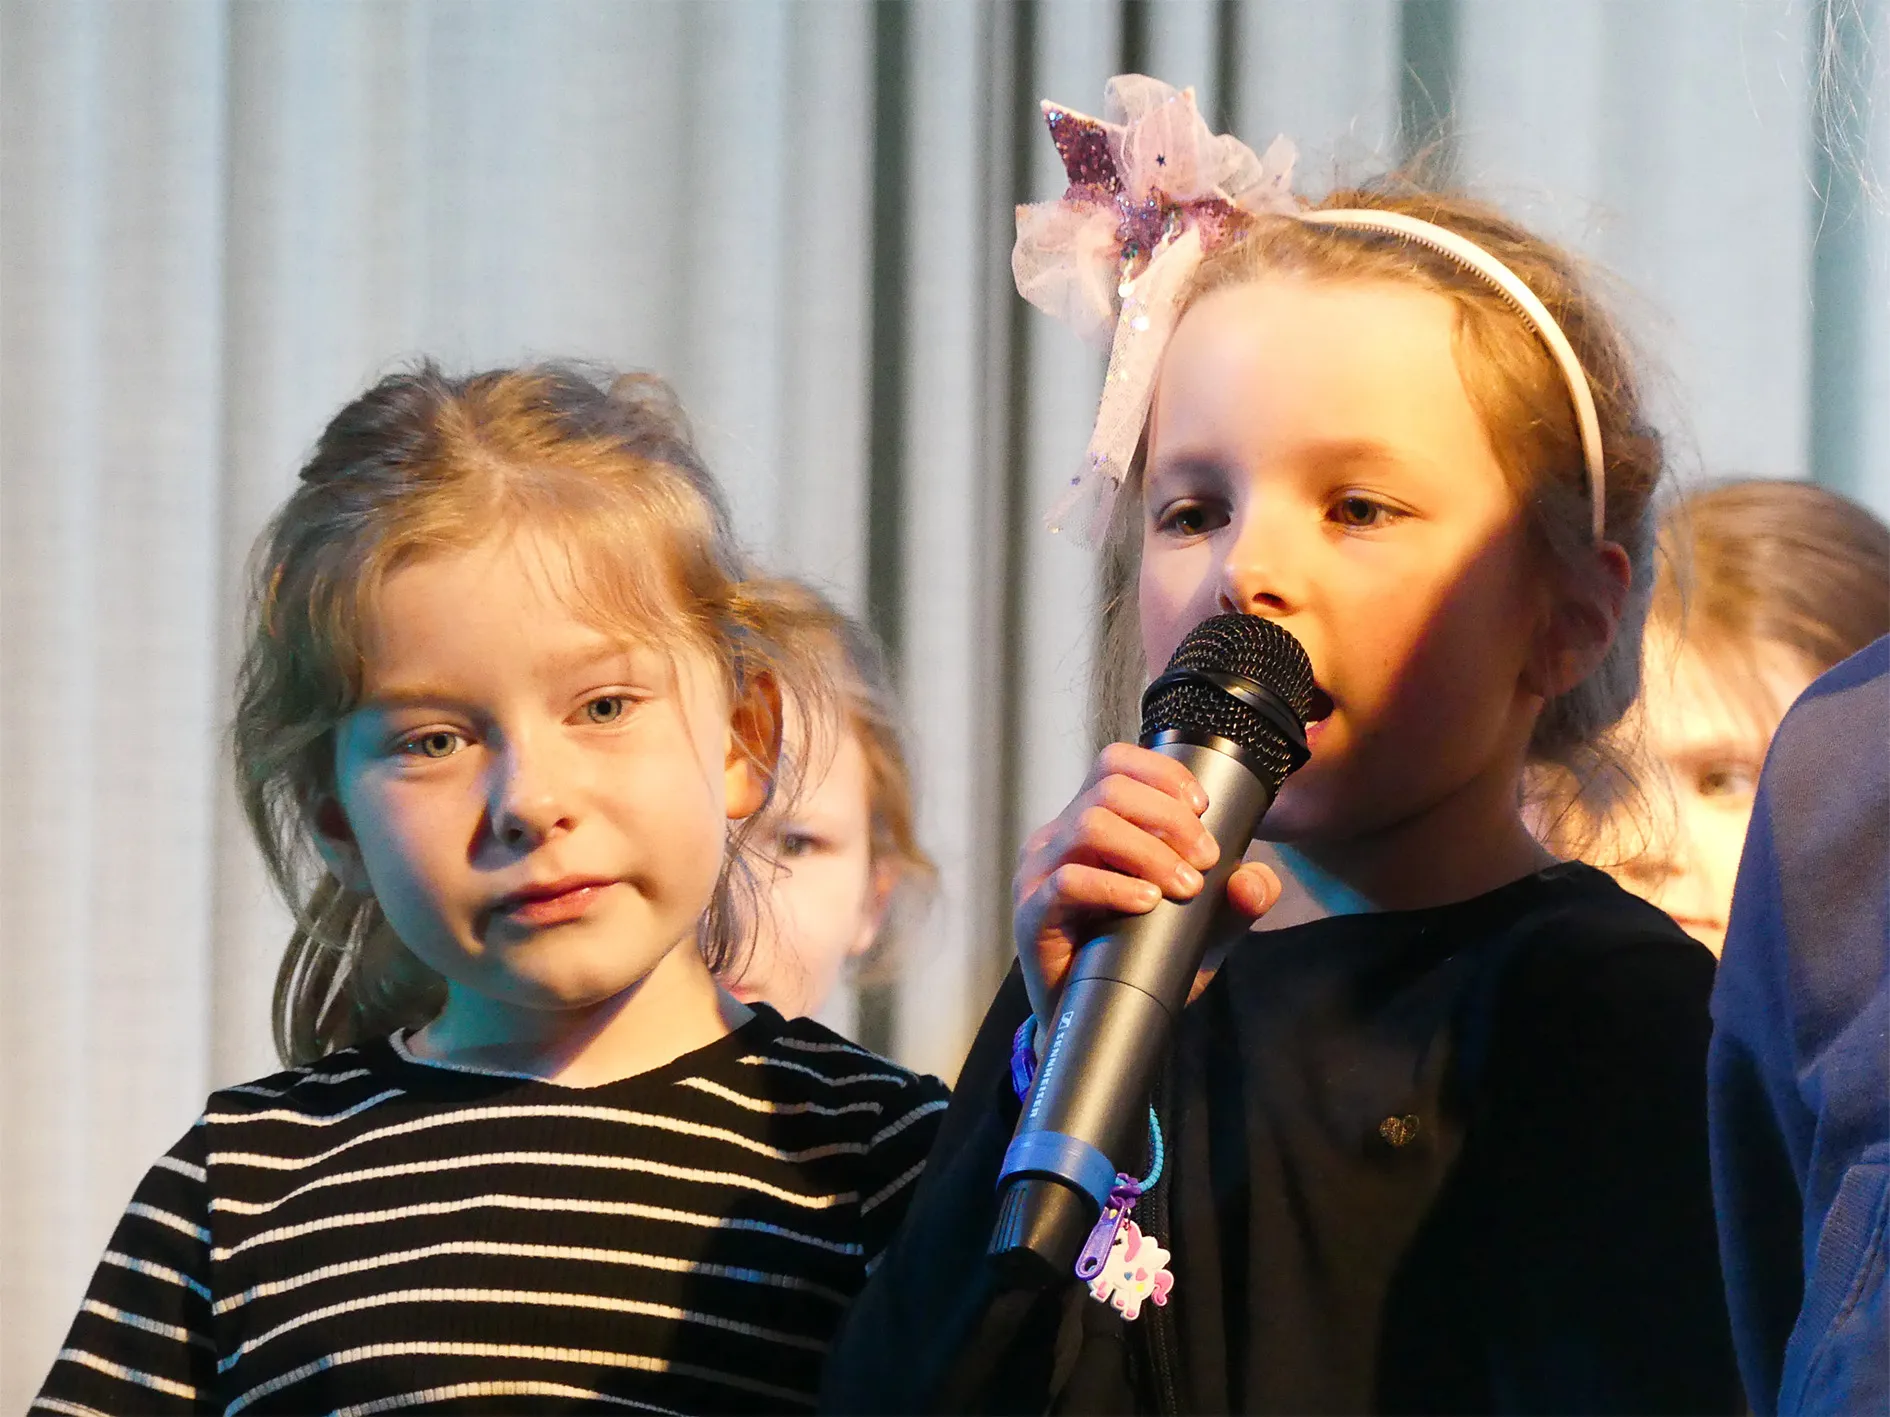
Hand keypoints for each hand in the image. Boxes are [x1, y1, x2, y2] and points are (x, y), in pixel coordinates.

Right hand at [1012, 742, 1279, 1023]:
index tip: (1203, 808)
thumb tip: (1255, 881)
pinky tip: (1147, 903)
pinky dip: (1115, 887)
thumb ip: (1233, 902)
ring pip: (1090, 825)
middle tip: (1205, 859)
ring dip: (1148, 851)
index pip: (1116, 764)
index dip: (1161, 773)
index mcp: (1092, 823)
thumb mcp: (1200, 928)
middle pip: (1110, 788)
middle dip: (1169, 818)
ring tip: (1182, 885)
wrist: (1095, 1023)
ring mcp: (1041, 872)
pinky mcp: (1033, 912)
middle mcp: (1060, 837)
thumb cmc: (1138, 961)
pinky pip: (1068, 881)